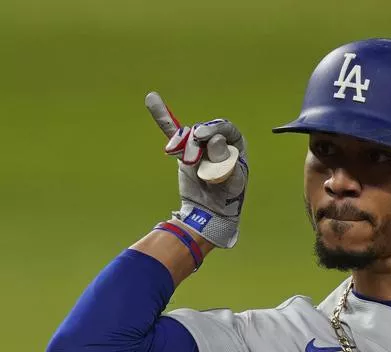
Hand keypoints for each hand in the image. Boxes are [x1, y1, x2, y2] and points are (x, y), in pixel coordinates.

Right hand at [145, 91, 248, 247]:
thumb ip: (225, 162)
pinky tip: (152, 99)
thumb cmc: (228, 196)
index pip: (226, 129)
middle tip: (193, 154)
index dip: (214, 129)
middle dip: (197, 141)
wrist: (210, 211)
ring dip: (184, 146)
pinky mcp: (185, 152)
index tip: (201, 135)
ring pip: (189, 136)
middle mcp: (218, 140)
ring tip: (189, 162)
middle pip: (205, 131)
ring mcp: (200, 145)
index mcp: (236, 144)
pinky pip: (174, 134)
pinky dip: (163, 119)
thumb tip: (215, 140)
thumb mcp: (233, 180)